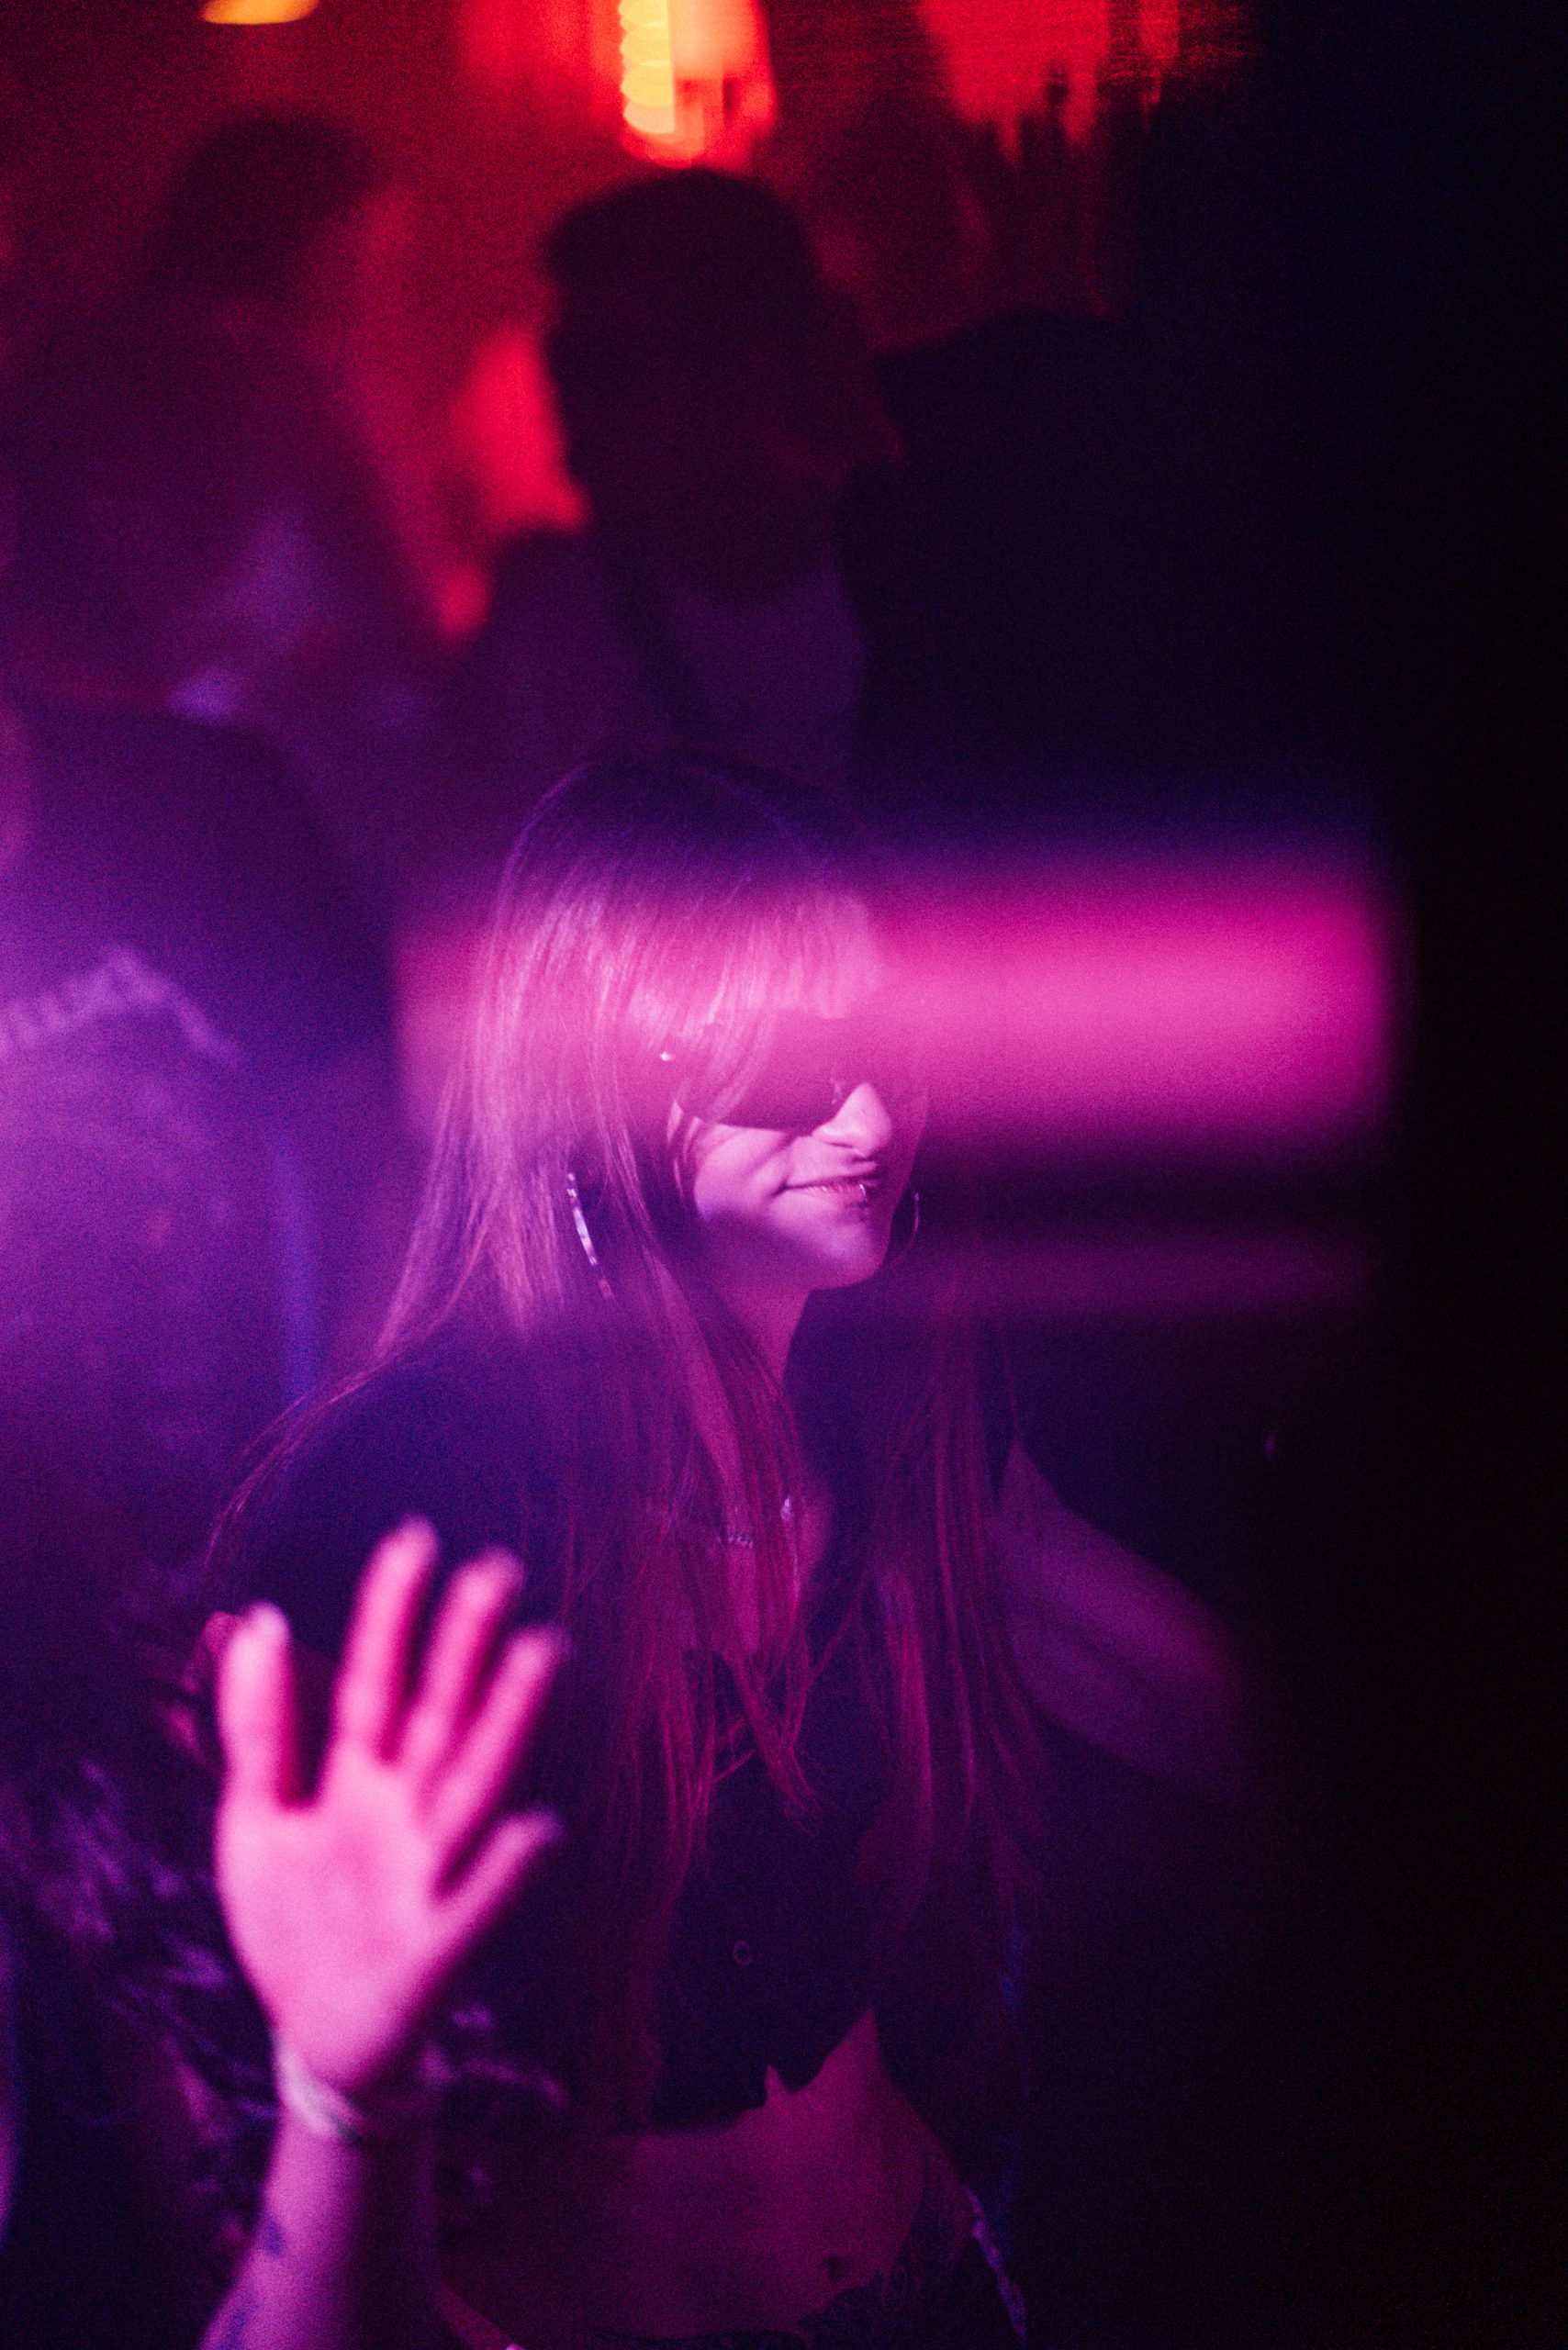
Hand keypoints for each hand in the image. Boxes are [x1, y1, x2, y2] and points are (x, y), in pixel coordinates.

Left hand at [215, 1521, 559, 2100]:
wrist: (314, 2040)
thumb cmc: (295, 1922)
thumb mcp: (254, 1818)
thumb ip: (257, 1727)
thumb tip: (259, 1618)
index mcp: (359, 1780)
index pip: (377, 1680)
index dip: (392, 1614)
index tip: (414, 1538)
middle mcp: (405, 1813)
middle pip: (439, 1716)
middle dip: (466, 1646)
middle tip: (497, 1570)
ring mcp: (427, 1875)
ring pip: (474, 1787)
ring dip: (508, 1724)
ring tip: (543, 1653)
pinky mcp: (437, 1950)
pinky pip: (475, 1906)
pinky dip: (505, 1871)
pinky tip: (536, 1828)